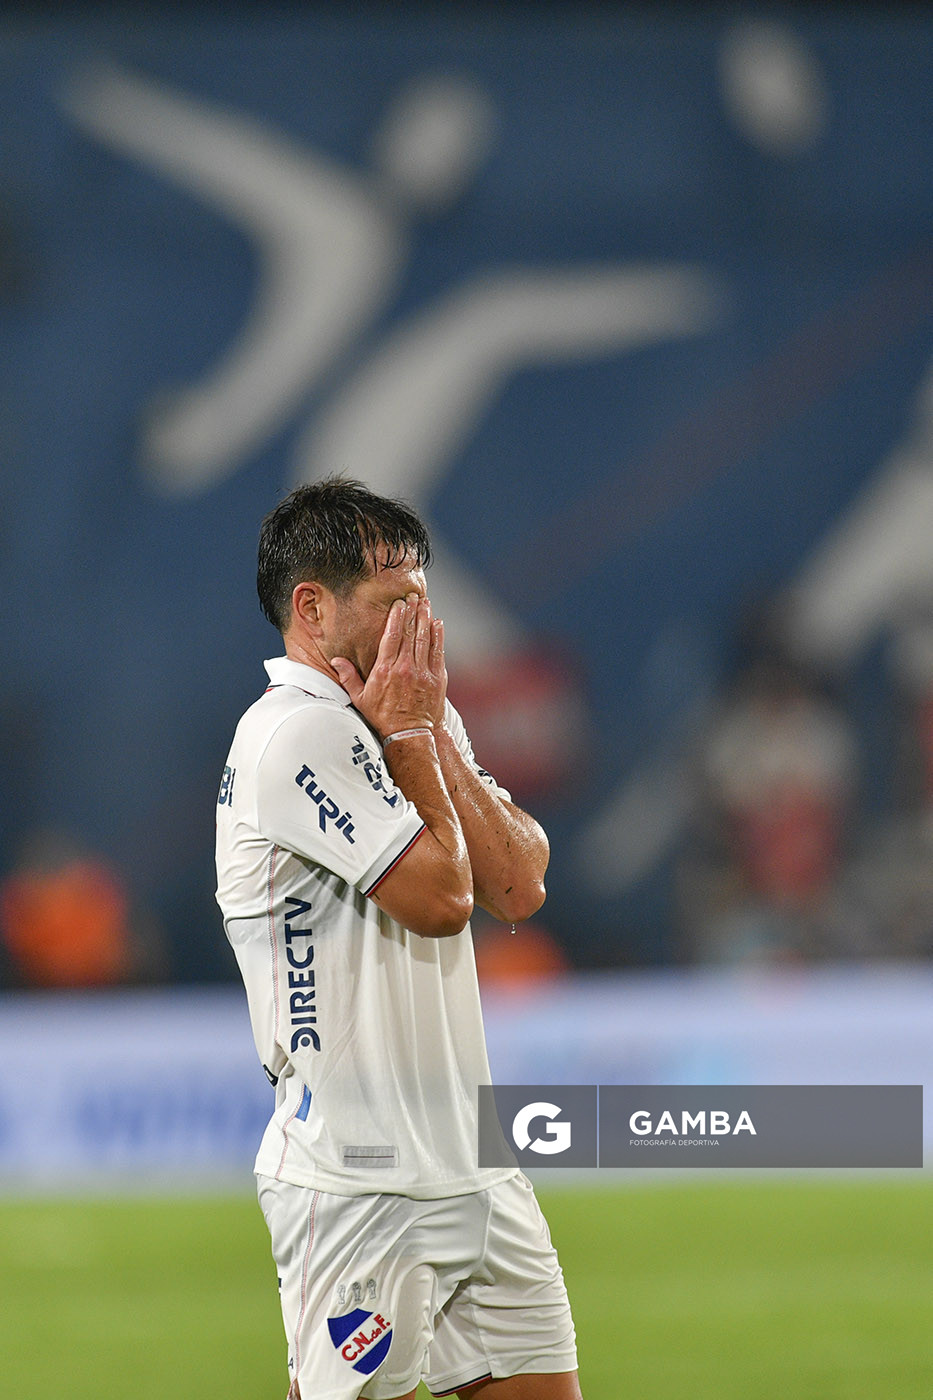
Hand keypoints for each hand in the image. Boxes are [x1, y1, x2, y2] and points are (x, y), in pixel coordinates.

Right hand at [331, 594, 446, 739]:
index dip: (396, 617)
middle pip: (409, 633)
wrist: (409, 735)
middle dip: (412, 612)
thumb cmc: (383, 717)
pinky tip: (438, 623)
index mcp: (385, 670)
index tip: (399, 604)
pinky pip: (438, 652)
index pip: (391, 636)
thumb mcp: (360, 698)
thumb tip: (336, 660)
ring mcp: (423, 672)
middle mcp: (405, 668)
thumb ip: (349, 677)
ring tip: (426, 603)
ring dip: (425, 618)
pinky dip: (438, 636)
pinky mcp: (436, 678)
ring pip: (424, 639)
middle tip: (414, 596)